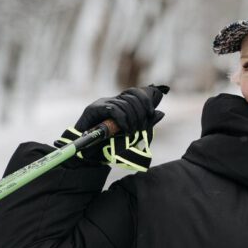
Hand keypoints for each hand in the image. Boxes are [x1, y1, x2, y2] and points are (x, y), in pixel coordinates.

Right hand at [54, 84, 168, 167]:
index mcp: (120, 104)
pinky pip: (113, 109)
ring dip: (132, 119)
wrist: (87, 155)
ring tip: (131, 132)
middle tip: (140, 128)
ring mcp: (101, 104)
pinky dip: (123, 120)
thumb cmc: (109, 146)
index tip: (151, 113)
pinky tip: (125, 129)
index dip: (145, 101)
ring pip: (124, 104)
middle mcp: (111, 101)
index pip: (135, 93)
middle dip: (140, 113)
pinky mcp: (93, 109)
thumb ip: (145, 124)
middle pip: (131, 97)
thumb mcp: (132, 134)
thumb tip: (160, 113)